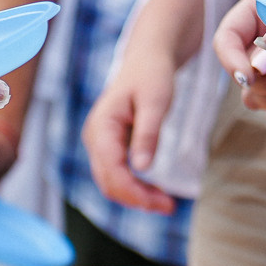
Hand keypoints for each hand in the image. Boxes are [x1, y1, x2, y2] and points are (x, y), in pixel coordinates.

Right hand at [82, 47, 179, 214]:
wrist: (147, 59)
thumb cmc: (153, 74)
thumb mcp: (156, 101)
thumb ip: (148, 134)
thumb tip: (142, 168)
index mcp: (101, 127)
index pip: (112, 172)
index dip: (136, 193)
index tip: (164, 204)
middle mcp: (94, 138)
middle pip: (109, 184)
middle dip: (138, 200)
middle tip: (170, 207)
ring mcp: (99, 144)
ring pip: (112, 183)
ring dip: (137, 197)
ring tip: (166, 203)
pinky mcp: (109, 147)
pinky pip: (118, 175)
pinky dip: (135, 188)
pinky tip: (156, 191)